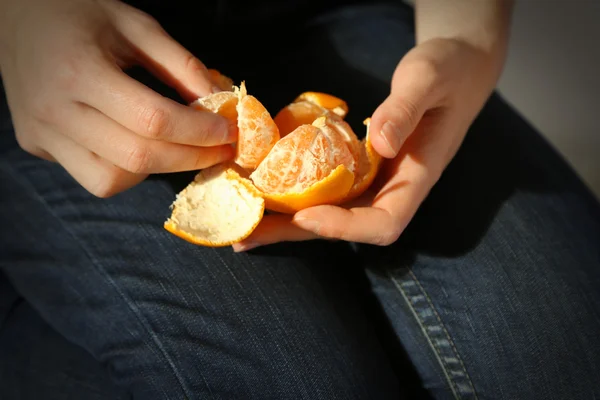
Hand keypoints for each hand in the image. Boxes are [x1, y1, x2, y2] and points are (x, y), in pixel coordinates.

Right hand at [0, 0, 235, 196]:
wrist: (13, 15)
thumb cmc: (78, 13)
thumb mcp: (135, 25)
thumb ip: (179, 63)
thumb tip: (219, 102)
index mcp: (79, 69)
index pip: (152, 119)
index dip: (199, 132)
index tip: (228, 132)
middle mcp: (53, 109)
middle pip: (137, 156)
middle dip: (190, 159)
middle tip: (219, 150)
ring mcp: (41, 132)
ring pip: (111, 180)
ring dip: (157, 170)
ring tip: (179, 148)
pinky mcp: (36, 145)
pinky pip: (92, 177)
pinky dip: (127, 171)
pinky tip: (139, 147)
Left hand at [233, 37, 504, 250]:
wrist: (456, 70)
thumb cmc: (449, 71)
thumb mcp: (428, 79)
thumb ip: (404, 110)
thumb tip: (376, 145)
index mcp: (418, 176)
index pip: (384, 222)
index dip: (345, 227)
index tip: (304, 215)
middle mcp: (395, 188)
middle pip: (346, 227)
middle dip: (296, 232)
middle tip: (245, 236)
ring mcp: (378, 180)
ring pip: (332, 211)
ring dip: (287, 220)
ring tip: (242, 221)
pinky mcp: (363, 167)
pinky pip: (329, 188)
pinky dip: (296, 193)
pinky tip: (264, 190)